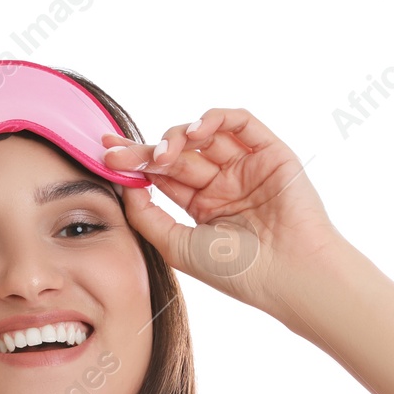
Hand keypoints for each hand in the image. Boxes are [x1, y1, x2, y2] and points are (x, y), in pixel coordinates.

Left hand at [101, 109, 344, 318]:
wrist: (288, 274)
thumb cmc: (238, 270)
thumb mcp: (177, 246)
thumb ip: (147, 216)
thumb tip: (124, 186)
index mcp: (204, 206)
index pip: (164, 175)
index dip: (135, 162)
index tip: (105, 154)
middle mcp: (224, 183)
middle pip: (179, 153)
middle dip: (146, 149)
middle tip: (117, 151)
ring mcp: (247, 166)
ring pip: (205, 135)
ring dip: (177, 137)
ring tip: (162, 154)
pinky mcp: (270, 152)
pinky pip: (241, 122)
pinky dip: (214, 119)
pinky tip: (195, 134)